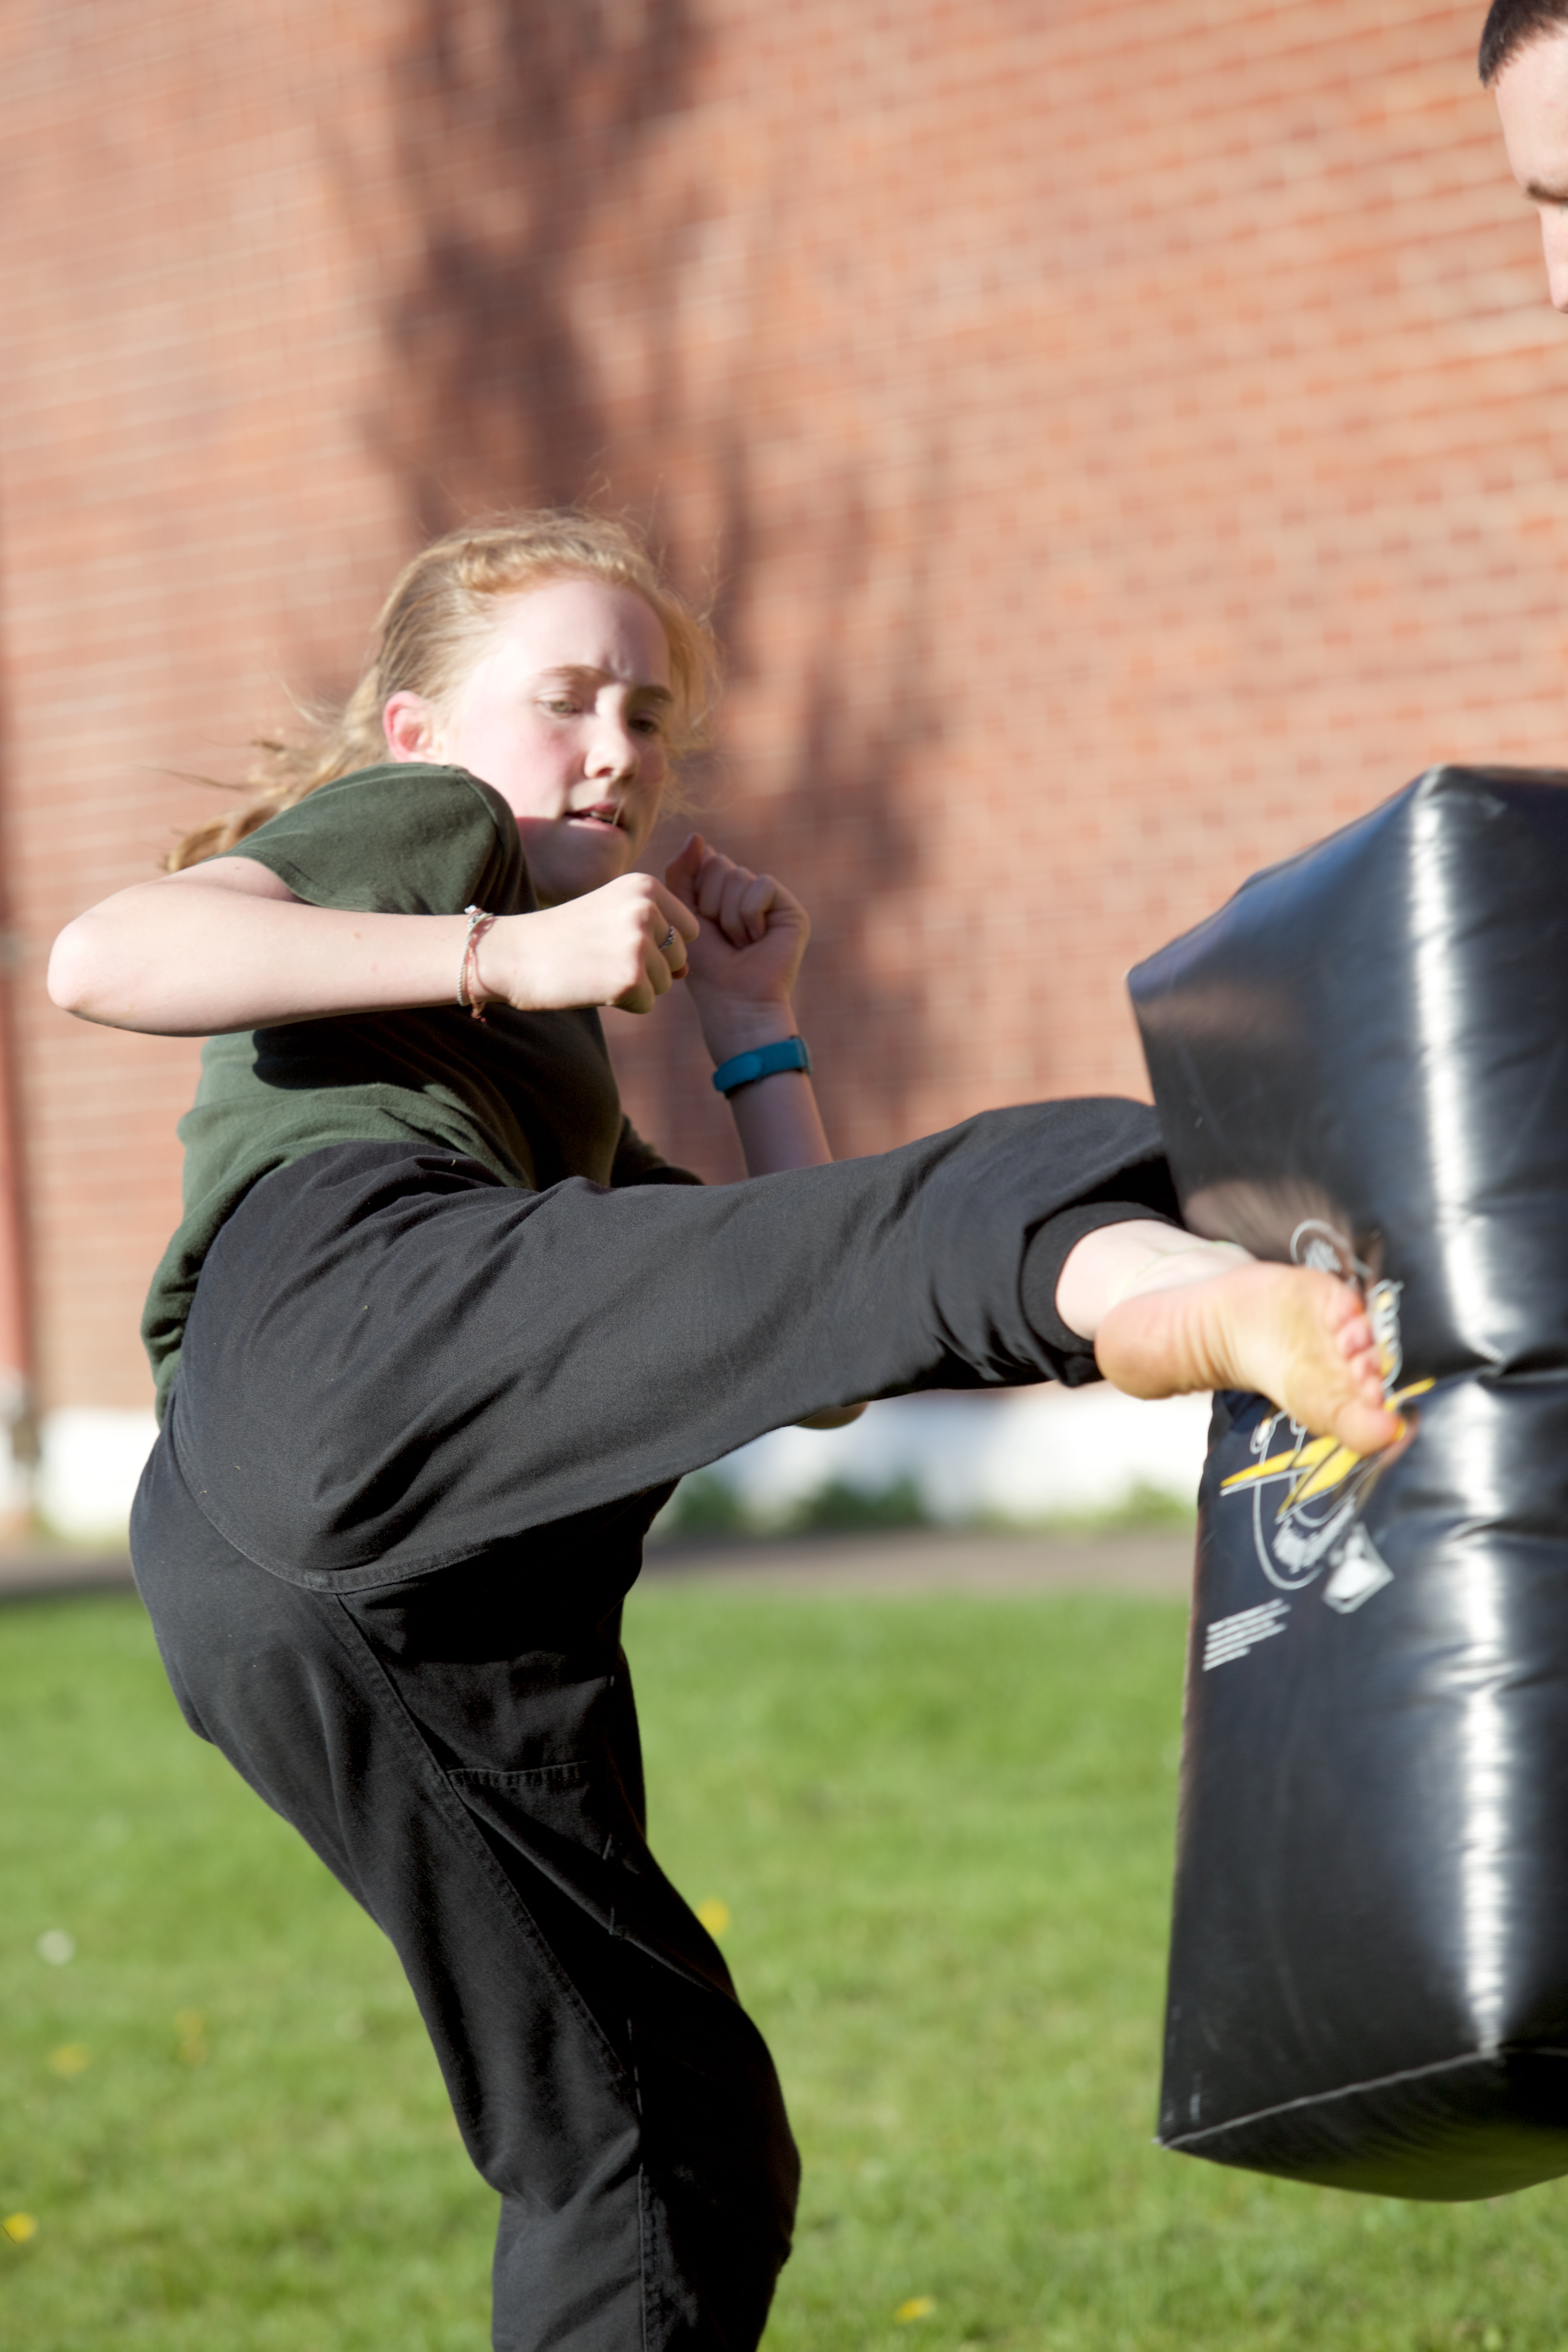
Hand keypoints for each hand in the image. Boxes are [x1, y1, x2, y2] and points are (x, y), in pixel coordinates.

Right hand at [486, 873, 697, 1014]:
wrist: (512, 954)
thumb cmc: (563, 938)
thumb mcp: (613, 917)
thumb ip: (657, 937)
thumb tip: (688, 971)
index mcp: (646, 886)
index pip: (687, 929)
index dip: (657, 945)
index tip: (616, 939)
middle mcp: (647, 908)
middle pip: (679, 958)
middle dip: (648, 967)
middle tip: (601, 956)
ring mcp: (640, 942)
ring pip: (666, 983)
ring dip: (634, 985)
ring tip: (595, 968)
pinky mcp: (630, 978)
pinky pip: (647, 1004)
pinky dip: (622, 1004)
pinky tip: (592, 985)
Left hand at [663, 833, 809, 1053]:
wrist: (734, 1000)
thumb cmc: (708, 966)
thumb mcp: (684, 914)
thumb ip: (682, 873)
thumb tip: (697, 836)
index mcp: (724, 892)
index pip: (705, 862)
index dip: (697, 895)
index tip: (703, 927)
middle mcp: (748, 892)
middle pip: (718, 864)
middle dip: (710, 903)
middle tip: (723, 938)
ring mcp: (771, 900)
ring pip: (737, 876)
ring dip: (728, 916)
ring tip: (740, 943)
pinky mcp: (790, 910)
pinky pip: (760, 886)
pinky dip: (749, 916)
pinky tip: (757, 940)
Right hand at [1095, 1257, 1401, 1457]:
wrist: (1206, 1306)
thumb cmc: (1188, 1350)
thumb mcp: (1157, 1361)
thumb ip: (1144, 1361)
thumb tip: (1117, 1357)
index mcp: (1304, 1403)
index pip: (1344, 1421)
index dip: (1364, 1427)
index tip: (1384, 1431)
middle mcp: (1331, 1373)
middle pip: (1365, 1386)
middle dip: (1370, 1388)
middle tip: (1370, 1388)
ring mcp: (1333, 1333)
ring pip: (1366, 1344)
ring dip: (1366, 1347)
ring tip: (1357, 1348)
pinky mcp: (1326, 1295)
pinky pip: (1348, 1302)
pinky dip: (1352, 1308)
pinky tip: (1349, 1313)